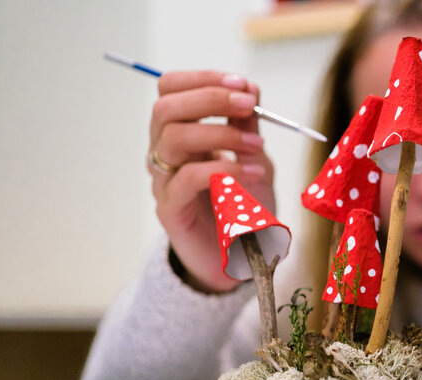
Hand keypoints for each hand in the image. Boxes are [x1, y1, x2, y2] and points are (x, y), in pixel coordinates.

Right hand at [149, 71, 274, 292]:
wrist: (241, 258)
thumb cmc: (245, 206)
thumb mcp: (254, 157)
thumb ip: (248, 125)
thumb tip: (249, 87)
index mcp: (179, 132)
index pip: (170, 90)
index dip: (202, 79)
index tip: (242, 84)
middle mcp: (164, 153)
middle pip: (165, 108)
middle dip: (210, 99)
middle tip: (249, 105)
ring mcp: (164, 181)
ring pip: (173, 139)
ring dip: (221, 134)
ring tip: (257, 146)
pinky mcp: (171, 210)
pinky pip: (187, 178)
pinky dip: (224, 170)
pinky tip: (251, 174)